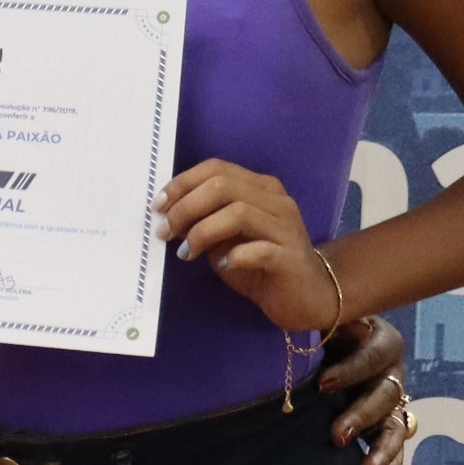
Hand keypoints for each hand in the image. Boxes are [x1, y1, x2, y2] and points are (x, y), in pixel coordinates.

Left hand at [158, 159, 344, 331]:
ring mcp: (287, 228)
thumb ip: (202, 221)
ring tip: (187, 252)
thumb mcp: (224, 239)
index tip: (159, 206)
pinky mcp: (291, 258)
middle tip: (167, 232)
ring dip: (202, 232)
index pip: (217, 168)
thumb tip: (168, 216)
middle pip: (223, 186)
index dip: (182, 184)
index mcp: (260, 188)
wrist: (304, 295)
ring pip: (238, 212)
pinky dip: (235, 256)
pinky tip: (224, 264)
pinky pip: (260, 249)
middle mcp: (276, 201)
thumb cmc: (259, 264)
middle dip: (186, 207)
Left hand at [317, 313, 417, 464]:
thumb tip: (307, 315)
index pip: (377, 351)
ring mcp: (390, 398)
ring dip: (381, 449)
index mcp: (376, 336)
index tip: (323, 385)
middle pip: (387, 392)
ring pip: (396, 423)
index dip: (354, 368)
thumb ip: (311, 318)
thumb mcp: (312, 318)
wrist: (307, 349)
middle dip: (362, 415)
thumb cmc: (308, 328)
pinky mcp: (385, 421)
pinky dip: (389, 462)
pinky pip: (394, 444)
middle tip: (336, 436)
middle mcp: (389, 368)